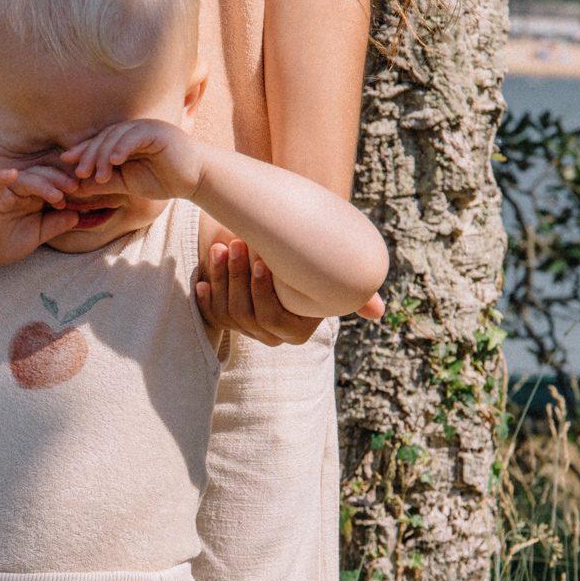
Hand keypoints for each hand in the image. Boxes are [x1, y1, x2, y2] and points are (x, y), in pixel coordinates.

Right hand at [0, 167, 79, 265]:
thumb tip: (79, 216)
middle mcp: (21, 190)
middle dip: (60, 180)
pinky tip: (11, 174)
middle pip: (43, 176)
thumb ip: (55, 225)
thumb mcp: (36, 236)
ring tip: (56, 193)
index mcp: (34, 197)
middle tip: (75, 187)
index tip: (84, 193)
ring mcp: (5, 190)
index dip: (68, 186)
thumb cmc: (3, 241)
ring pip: (26, 179)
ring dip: (41, 183)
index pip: (54, 184)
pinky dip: (3, 177)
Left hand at [60, 119, 200, 200]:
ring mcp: (145, 128)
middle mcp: (133, 130)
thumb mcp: (127, 183)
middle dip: (89, 155)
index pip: (99, 142)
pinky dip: (123, 147)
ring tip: (97, 174)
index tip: (65, 163)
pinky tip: (115, 161)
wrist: (194, 179)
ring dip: (104, 155)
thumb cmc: (163, 180)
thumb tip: (77, 187)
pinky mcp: (157, 131)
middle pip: (104, 137)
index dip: (82, 151)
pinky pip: (135, 137)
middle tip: (79, 172)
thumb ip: (104, 182)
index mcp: (124, 140)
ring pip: (117, 136)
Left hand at [196, 239, 384, 345]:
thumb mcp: (329, 272)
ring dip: (222, 278)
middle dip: (238, 278)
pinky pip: (211, 314)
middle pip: (246, 315)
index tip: (262, 259)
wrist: (283, 246)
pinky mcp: (225, 316)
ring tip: (223, 246)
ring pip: (228, 311)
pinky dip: (204, 296)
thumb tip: (379, 312)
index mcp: (295, 331)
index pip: (272, 318)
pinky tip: (200, 280)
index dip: (263, 291)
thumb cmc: (310, 258)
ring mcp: (246, 327)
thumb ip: (354, 295)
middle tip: (237, 244)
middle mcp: (270, 336)